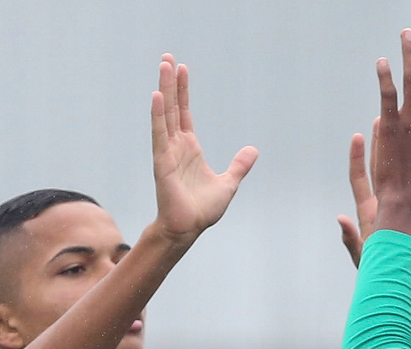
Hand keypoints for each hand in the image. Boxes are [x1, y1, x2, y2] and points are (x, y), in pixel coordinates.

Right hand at [150, 54, 257, 246]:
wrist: (189, 228)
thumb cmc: (203, 210)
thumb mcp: (228, 183)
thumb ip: (239, 166)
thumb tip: (253, 150)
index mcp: (189, 148)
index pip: (184, 113)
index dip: (182, 91)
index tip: (181, 69)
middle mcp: (176, 146)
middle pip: (172, 107)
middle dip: (170, 82)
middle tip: (168, 57)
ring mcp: (167, 152)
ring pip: (164, 115)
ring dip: (163, 90)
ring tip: (164, 66)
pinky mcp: (162, 162)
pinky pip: (159, 135)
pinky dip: (157, 116)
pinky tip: (156, 96)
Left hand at [338, 125, 410, 299]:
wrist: (404, 287)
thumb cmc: (382, 276)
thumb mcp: (365, 257)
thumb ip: (351, 239)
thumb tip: (340, 219)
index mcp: (370, 215)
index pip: (360, 180)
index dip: (357, 159)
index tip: (357, 136)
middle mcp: (382, 209)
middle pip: (379, 171)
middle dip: (380, 146)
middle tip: (383, 118)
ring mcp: (397, 213)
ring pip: (398, 178)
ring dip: (399, 155)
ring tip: (404, 130)